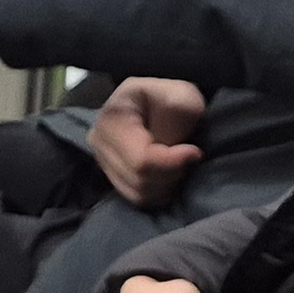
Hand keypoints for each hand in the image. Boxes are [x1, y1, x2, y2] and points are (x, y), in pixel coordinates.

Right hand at [86, 78, 206, 210]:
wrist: (160, 101)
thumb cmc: (171, 96)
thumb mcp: (182, 94)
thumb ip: (179, 116)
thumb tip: (179, 151)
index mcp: (111, 118)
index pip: (140, 160)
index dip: (172, 162)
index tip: (195, 152)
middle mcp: (98, 142)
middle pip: (139, 179)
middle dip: (171, 173)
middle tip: (188, 156)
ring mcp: (101, 160)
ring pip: (138, 193)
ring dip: (166, 184)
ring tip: (178, 164)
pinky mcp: (111, 175)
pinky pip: (137, 198)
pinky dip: (158, 192)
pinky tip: (168, 175)